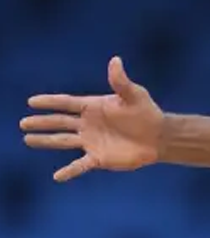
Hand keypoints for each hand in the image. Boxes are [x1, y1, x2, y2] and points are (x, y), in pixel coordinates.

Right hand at [20, 56, 163, 181]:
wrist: (159, 137)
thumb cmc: (146, 112)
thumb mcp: (134, 95)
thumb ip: (121, 81)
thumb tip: (115, 60)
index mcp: (93, 107)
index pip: (67, 103)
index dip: (50, 102)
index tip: (31, 102)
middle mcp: (88, 124)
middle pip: (59, 122)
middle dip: (42, 122)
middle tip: (23, 123)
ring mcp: (91, 141)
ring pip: (63, 141)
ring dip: (45, 141)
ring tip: (28, 139)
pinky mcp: (99, 158)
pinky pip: (80, 165)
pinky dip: (69, 171)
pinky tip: (57, 177)